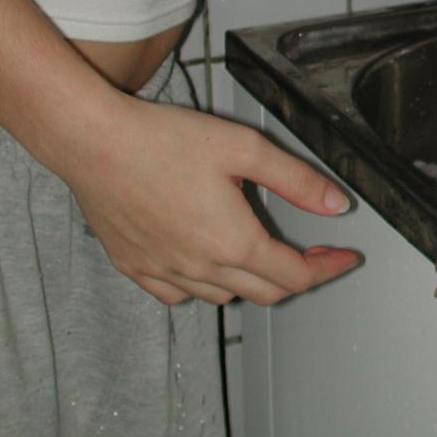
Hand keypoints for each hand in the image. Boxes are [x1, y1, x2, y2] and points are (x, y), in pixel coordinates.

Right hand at [62, 94, 359, 305]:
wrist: (93, 142)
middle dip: (298, 275)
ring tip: (262, 251)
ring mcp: (163, 271)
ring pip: (222, 295)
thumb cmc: (163, 140)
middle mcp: (199, 267)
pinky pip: (177, 293)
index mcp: (233, 242)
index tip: (344, 258)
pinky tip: (206, 260)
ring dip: (251, 281)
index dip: (328, 269)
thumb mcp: (246, 149)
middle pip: (264, 292)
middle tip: (314, 253)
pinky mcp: (134, 266)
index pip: (295, 276)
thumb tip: (335, 204)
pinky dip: (202, 284)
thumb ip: (297, 180)